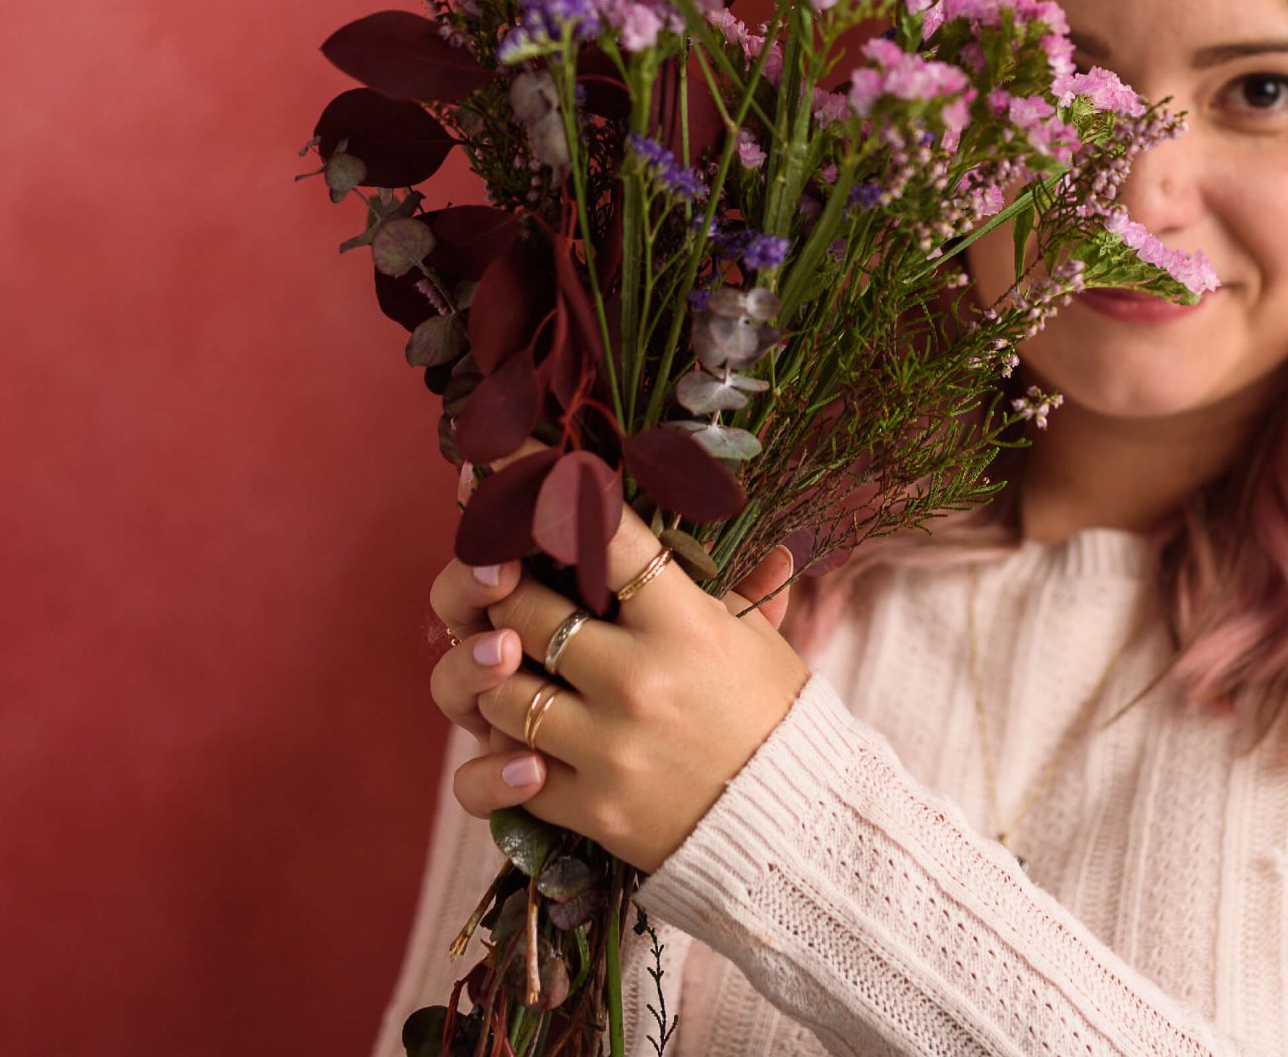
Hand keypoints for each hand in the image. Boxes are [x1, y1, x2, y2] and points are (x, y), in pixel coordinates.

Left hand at [424, 446, 808, 873]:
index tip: (508, 459)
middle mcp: (638, 678)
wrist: (797, 828)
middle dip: (499, 590)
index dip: (548, 488)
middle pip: (524, 611)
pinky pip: (498, 779)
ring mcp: (607, 746)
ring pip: (498, 692)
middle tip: (496, 579)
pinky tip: (510, 750)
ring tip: (506, 668)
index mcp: (684, 624)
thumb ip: (736, 590)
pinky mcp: (588, 807)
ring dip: (490, 676)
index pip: (602, 535)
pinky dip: (492, 765)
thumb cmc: (778, 720)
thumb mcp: (760, 643)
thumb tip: (766, 536)